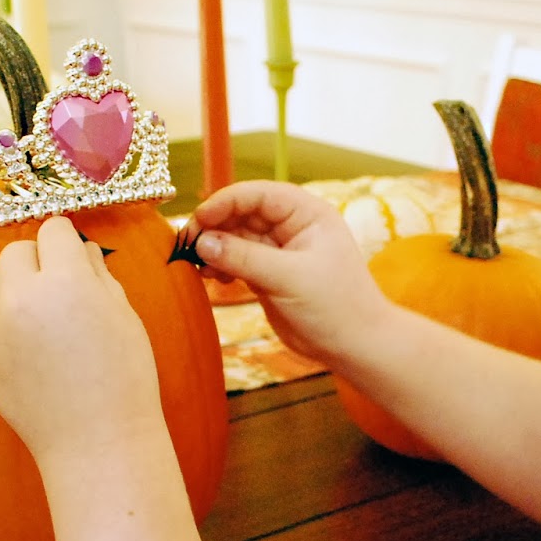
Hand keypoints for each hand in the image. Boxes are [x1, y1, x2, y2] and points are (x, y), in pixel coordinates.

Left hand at [0, 216, 168, 474]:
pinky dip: (10, 327)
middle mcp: (21, 300)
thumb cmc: (124, 379)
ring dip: (18, 289)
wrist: (97, 442)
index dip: (67, 238)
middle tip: (62, 282)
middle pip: (15, 251)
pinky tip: (39, 354)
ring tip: (48, 320)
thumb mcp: (124, 316)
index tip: (74, 250)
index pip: (53, 230)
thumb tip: (81, 249)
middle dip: (38, 259)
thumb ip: (98, 274)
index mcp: (65, 282)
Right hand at [185, 181, 390, 365]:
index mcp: (306, 213)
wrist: (353, 346)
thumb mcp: (288, 277)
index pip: (258, 195)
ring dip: (214, 248)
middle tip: (187, 245)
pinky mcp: (269, 275)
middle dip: (215, 227)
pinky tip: (210, 278)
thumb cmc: (334, 306)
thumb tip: (203, 242)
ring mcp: (279, 251)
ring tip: (197, 266)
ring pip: (236, 238)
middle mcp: (292, 226)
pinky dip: (221, 266)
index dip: (225, 202)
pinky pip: (237, 261)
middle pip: (242, 214)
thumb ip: (244, 257)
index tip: (199, 219)